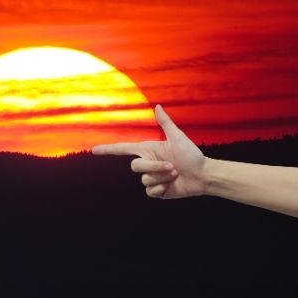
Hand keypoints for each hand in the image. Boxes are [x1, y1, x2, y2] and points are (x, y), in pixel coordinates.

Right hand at [92, 105, 207, 198]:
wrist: (204, 176)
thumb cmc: (192, 155)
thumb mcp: (178, 137)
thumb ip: (165, 123)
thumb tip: (158, 106)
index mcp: (148, 150)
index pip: (123, 149)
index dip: (108, 150)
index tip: (93, 150)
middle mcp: (147, 164)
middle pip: (136, 166)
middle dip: (154, 167)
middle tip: (173, 167)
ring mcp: (151, 178)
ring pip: (144, 179)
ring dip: (162, 177)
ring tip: (175, 175)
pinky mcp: (157, 191)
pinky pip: (150, 191)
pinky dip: (161, 188)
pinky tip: (171, 186)